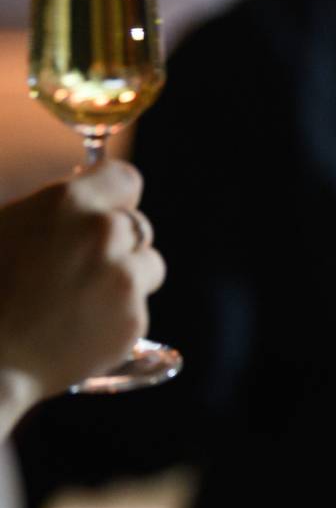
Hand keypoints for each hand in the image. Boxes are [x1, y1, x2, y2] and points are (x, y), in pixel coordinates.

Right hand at [0, 161, 164, 399]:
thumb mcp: (4, 229)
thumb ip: (51, 212)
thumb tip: (80, 207)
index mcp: (68, 202)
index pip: (124, 179)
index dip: (114, 197)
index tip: (104, 210)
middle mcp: (105, 233)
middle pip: (138, 225)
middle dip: (118, 242)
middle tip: (82, 264)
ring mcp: (124, 278)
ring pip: (149, 266)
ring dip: (126, 277)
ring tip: (78, 299)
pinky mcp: (134, 321)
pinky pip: (137, 309)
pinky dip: (117, 317)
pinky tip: (77, 329)